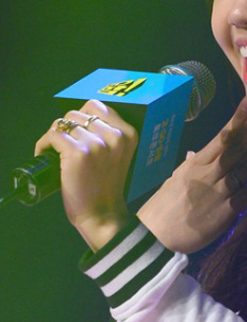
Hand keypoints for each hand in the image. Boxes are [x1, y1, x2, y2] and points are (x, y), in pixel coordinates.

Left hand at [35, 100, 137, 250]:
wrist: (102, 215)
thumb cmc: (106, 187)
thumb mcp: (117, 155)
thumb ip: (108, 135)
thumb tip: (79, 118)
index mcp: (129, 134)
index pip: (97, 106)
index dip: (82, 117)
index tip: (76, 133)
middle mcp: (115, 136)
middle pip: (78, 113)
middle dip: (67, 127)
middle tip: (63, 144)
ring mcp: (97, 144)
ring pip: (63, 122)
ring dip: (54, 135)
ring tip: (54, 151)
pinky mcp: (78, 153)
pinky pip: (53, 135)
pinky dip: (43, 144)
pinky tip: (44, 155)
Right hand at [137, 94, 246, 253]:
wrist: (156, 235)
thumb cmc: (163, 207)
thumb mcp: (175, 179)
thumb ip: (190, 165)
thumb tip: (196, 153)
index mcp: (196, 163)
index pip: (221, 135)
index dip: (238, 117)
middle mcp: (209, 173)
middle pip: (235, 144)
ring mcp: (220, 191)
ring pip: (245, 164)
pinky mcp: (228, 211)